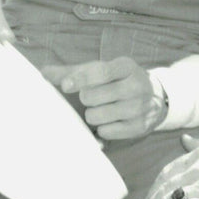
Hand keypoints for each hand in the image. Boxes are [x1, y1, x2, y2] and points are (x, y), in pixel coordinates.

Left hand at [42, 57, 167, 139]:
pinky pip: (106, 132)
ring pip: (97, 116)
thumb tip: (43, 72)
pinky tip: (111, 120)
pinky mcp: (140, 126)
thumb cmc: (118, 81)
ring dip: (93, 115)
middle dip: (87, 99)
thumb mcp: (101, 70)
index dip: (81, 79)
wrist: (155, 95)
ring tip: (103, 108)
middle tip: (95, 97)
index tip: (65, 86)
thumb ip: (72, 71)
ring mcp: (140, 107)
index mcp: (126, 66)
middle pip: (93, 97)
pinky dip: (103, 128)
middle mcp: (136, 85)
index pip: (101, 72)